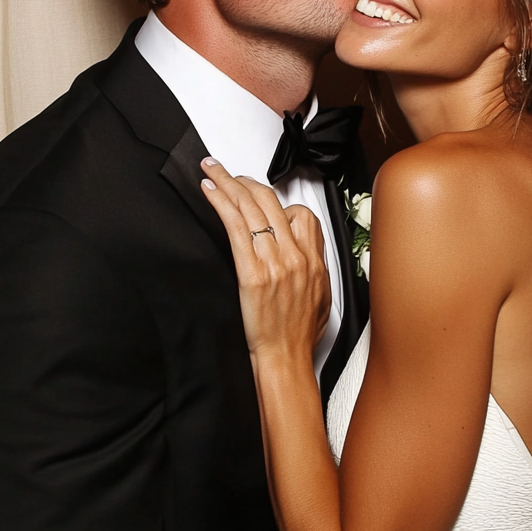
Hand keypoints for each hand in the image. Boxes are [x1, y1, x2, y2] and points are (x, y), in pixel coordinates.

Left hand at [200, 158, 329, 361]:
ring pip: (250, 208)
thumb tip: (301, 252)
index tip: (258, 200)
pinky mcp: (251, 273)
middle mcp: (294, 256)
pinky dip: (222, 203)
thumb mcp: (321, 297)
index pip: (300, 213)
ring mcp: (274, 263)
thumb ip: (312, 267)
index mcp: (312, 261)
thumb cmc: (298, 335)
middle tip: (227, 171)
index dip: (276, 203)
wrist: (285, 359)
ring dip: (227, 183)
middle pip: (270, 202)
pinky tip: (210, 191)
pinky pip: (236, 226)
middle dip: (245, 180)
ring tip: (212, 171)